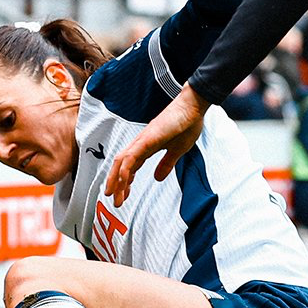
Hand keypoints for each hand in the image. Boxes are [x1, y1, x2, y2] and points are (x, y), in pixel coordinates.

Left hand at [105, 83, 209, 206]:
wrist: (193, 106)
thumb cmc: (187, 124)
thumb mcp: (177, 151)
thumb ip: (166, 164)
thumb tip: (158, 178)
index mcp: (147, 147)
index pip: (131, 167)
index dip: (125, 183)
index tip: (124, 196)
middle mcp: (141, 143)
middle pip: (122, 166)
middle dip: (117, 185)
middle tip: (116, 201)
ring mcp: (142, 140)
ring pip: (122, 162)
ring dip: (116, 180)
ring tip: (114, 196)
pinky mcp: (147, 138)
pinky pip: (132, 156)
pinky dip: (125, 170)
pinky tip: (123, 182)